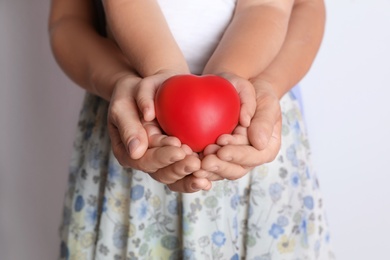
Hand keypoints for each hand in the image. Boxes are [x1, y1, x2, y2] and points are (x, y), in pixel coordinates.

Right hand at [107, 72, 210, 191]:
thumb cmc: (133, 93)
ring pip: (174, 178)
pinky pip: (185, 175)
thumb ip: (129, 125)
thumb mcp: (124, 104)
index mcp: (127, 152)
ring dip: (189, 177)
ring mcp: (161, 163)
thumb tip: (136, 151)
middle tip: (195, 162)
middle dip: (178, 169)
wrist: (152, 89)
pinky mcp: (176, 160)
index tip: (177, 146)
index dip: (161, 156)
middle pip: (161, 173)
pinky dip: (195, 178)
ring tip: (204, 172)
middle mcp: (144, 161)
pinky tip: (208, 180)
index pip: (144, 159)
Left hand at [196, 78, 281, 180]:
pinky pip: (207, 167)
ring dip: (207, 170)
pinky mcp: (217, 158)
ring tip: (195, 162)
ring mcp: (232, 160)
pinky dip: (197, 166)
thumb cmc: (255, 93)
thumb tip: (258, 142)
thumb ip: (263, 118)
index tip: (222, 143)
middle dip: (221, 166)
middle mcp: (250, 158)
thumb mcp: (265, 99)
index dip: (239, 153)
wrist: (238, 92)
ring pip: (220, 172)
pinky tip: (186, 160)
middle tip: (205, 160)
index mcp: (267, 147)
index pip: (255, 156)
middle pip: (237, 170)